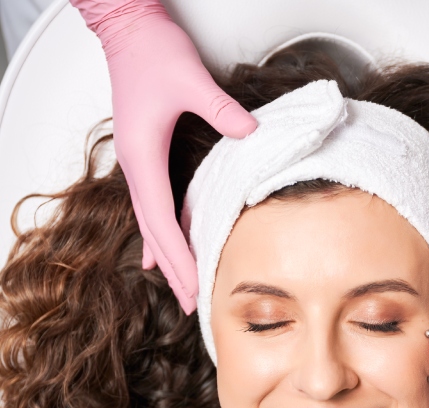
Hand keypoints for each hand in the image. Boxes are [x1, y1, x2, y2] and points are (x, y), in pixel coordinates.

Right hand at [71, 0, 257, 312]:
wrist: (126, 30)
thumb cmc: (151, 51)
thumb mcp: (190, 78)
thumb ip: (219, 108)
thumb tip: (251, 134)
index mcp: (143, 158)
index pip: (161, 220)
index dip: (177, 257)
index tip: (192, 285)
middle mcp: (137, 168)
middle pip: (155, 233)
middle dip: (173, 271)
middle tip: (191, 305)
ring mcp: (140, 166)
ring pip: (153, 225)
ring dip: (167, 260)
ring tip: (181, 290)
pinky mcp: (147, 159)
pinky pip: (154, 208)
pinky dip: (160, 236)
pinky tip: (158, 255)